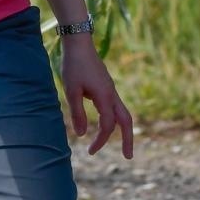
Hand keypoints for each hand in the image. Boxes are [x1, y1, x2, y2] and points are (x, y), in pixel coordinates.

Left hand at [60, 38, 134, 157]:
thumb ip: (77, 113)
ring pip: (123, 113)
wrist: (79, 43)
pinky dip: (115, 119)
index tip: (90, 151)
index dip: (101, 141)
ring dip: (123, 129)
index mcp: (105, 96)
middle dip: (128, 139)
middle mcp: (112, 94)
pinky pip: (115, 106)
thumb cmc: (73, 65)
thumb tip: (82, 134)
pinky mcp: (106, 86)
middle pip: (126, 120)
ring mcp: (111, 89)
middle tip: (128, 157)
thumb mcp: (71, 91)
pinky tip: (106, 123)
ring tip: (122, 144)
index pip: (108, 125)